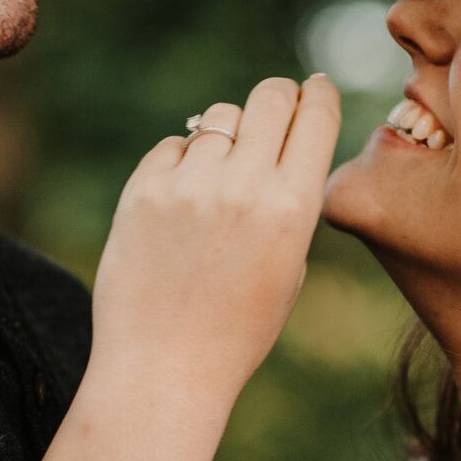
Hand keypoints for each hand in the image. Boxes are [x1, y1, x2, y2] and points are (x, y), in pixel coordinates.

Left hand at [0, 75, 340, 460]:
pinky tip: (182, 203)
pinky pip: (172, 146)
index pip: (315, 113)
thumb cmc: (237, 328)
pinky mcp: (143, 191)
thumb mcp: (288, 266)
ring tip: (221, 174)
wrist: (164, 370)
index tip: (314, 89)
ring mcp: (189, 185)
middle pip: (268, 95)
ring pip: (218, 117)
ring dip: (227, 134)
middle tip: (274, 109)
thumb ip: (290, 199)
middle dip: (278, 97)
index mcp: (293, 207)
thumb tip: (284, 139)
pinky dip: (182, 163)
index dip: (318, 94)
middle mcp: (243, 186)